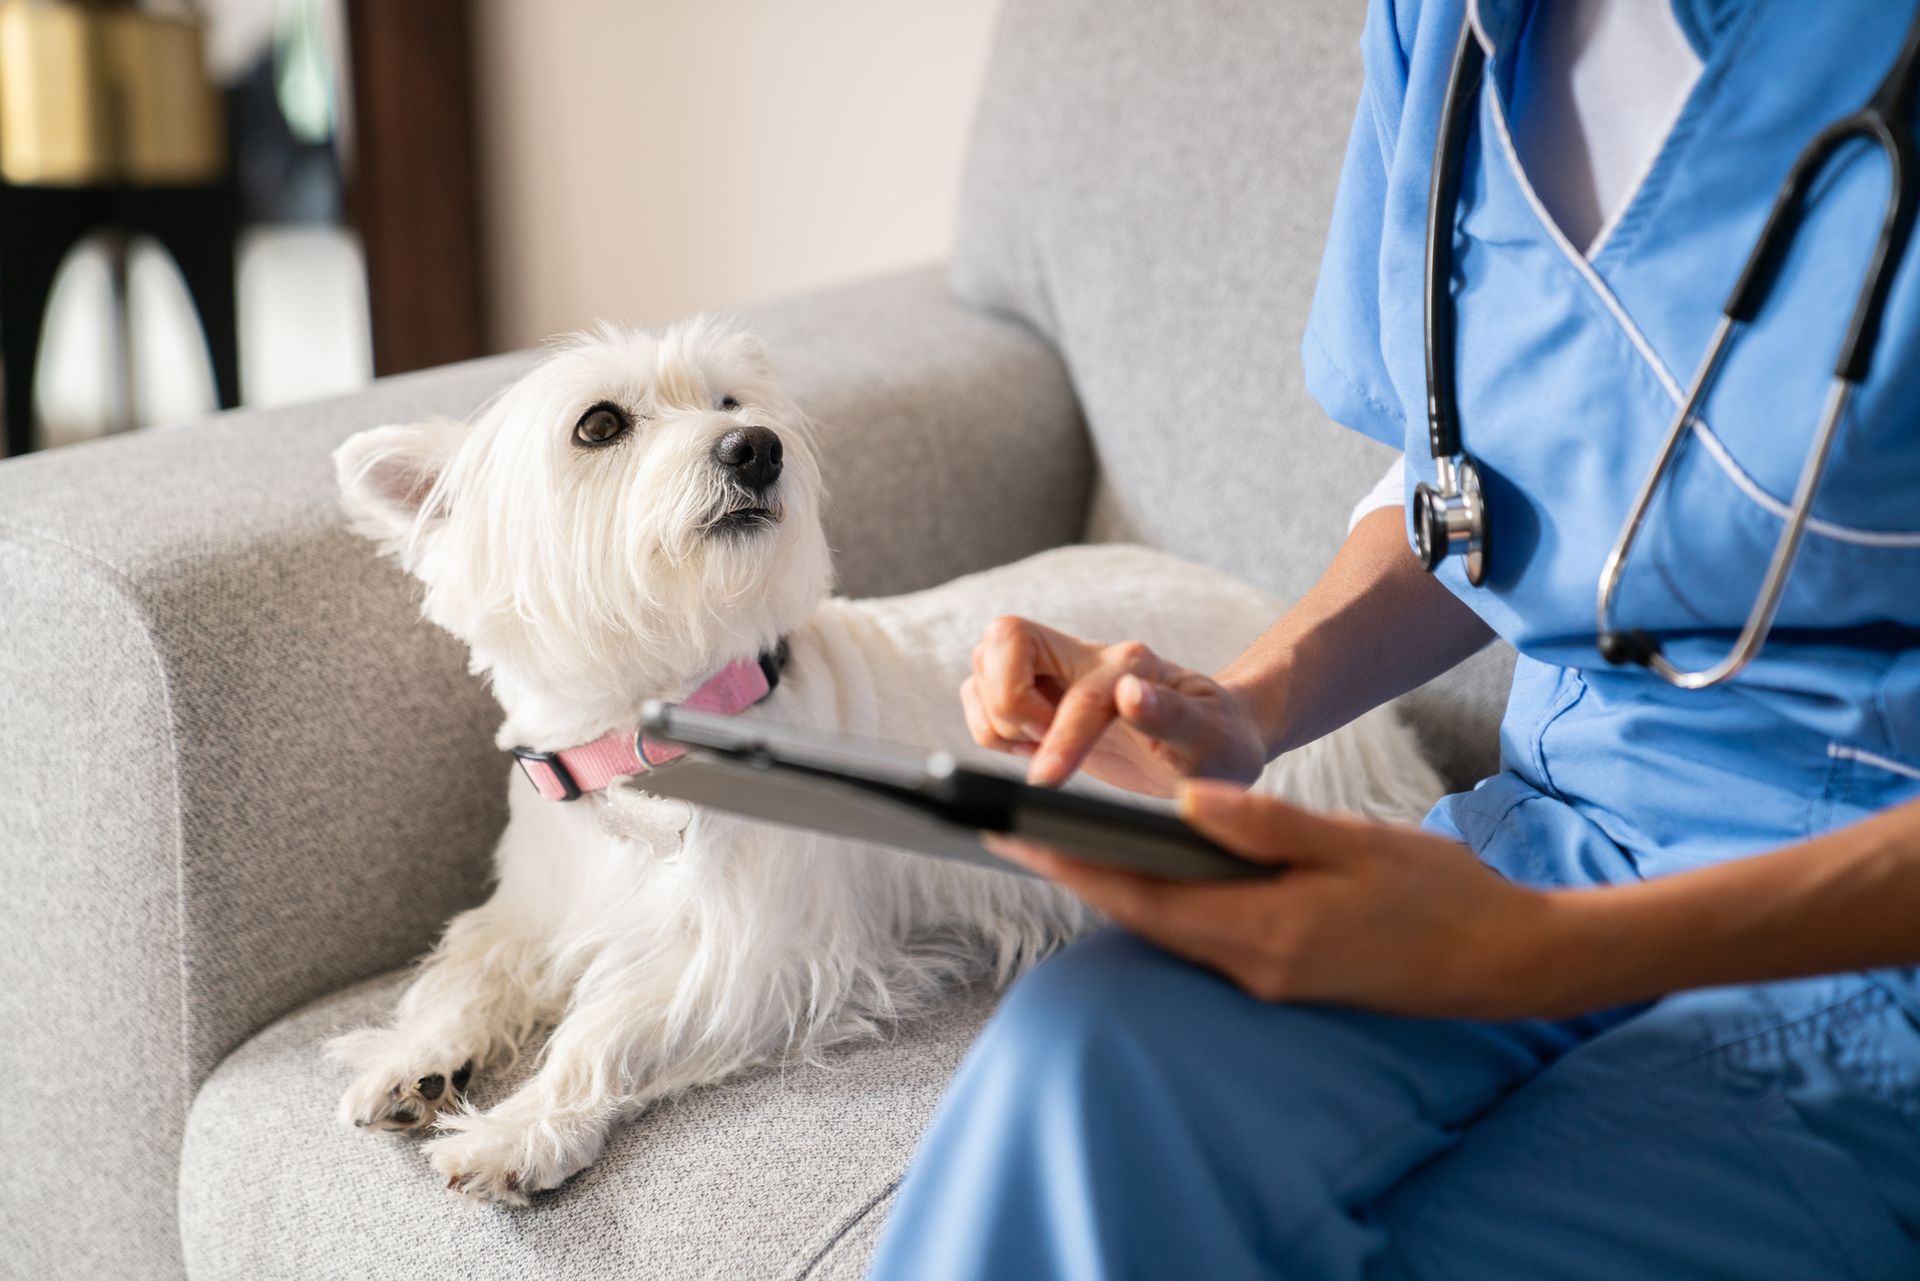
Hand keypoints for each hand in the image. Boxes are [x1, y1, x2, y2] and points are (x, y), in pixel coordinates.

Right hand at [961, 616, 1268, 795]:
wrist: (1214, 738)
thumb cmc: (1216, 741)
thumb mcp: (1208, 737)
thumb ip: (1171, 716)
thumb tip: (1132, 694)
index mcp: (1129, 666)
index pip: (1079, 693)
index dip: (1060, 737)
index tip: (1047, 779)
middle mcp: (1086, 658)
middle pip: (1005, 635)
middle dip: (1007, 698)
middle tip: (1040, 739)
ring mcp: (1057, 673)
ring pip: (983, 664)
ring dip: (996, 714)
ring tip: (1037, 745)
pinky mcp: (1038, 696)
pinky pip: (980, 694)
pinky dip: (990, 726)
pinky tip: (1030, 747)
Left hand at [992, 780, 1571, 1019]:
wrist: (1508, 962)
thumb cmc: (1440, 894)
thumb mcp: (1356, 842)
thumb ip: (1268, 826)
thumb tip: (1186, 804)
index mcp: (1264, 931)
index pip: (1142, 898)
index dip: (1070, 865)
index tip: (1012, 832)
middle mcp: (1253, 966)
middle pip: (1140, 919)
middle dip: (1073, 875)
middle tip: (1007, 833)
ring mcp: (1268, 978)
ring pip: (1167, 931)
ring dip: (1114, 890)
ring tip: (1058, 843)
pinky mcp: (1284, 977)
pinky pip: (1202, 938)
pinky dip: (1162, 904)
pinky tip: (1146, 874)